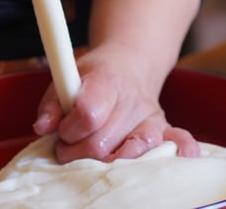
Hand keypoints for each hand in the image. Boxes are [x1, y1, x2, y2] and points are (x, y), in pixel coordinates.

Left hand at [32, 45, 200, 162]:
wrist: (128, 64)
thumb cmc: (94, 76)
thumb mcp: (67, 77)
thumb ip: (52, 103)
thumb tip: (42, 127)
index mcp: (107, 80)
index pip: (88, 115)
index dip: (69, 129)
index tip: (62, 129)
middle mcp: (132, 98)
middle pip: (102, 144)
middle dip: (76, 152)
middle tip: (70, 144)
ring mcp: (150, 115)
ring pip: (130, 153)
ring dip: (105, 161)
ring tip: (95, 153)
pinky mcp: (164, 128)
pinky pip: (178, 140)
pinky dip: (180, 150)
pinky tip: (183, 156)